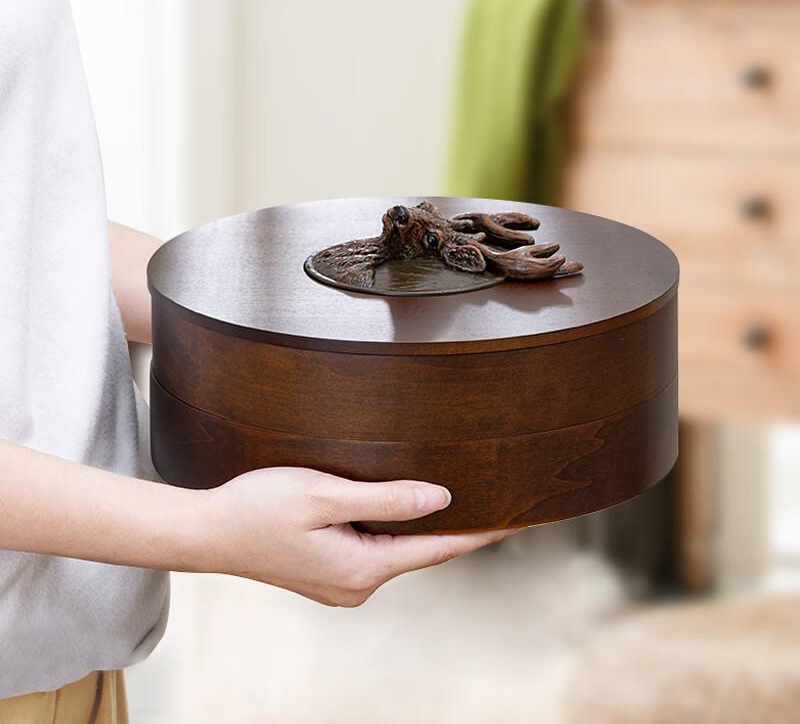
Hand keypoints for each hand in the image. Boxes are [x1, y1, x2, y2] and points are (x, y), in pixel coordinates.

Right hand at [202, 467, 521, 606]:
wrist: (206, 533)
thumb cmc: (258, 508)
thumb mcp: (324, 495)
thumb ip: (387, 499)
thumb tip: (442, 498)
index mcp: (362, 569)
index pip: (439, 547)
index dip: (481, 530)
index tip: (517, 516)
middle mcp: (357, 586)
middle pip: (421, 550)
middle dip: (455, 524)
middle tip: (493, 494)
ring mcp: (342, 584)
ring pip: (397, 550)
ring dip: (421, 526)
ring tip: (454, 496)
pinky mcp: (328, 575)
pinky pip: (375, 551)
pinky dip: (393, 530)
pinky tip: (400, 508)